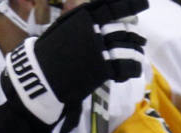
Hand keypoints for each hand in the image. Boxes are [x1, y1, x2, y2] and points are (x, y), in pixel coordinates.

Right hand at [1, 0, 146, 132]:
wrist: (37, 77)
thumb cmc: (45, 52)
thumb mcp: (62, 28)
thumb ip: (80, 20)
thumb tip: (93, 11)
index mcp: (85, 18)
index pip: (114, 5)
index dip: (131, 4)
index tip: (143, 3)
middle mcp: (95, 30)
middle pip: (124, 27)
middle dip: (133, 34)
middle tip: (138, 39)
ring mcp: (100, 49)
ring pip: (129, 46)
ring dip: (136, 50)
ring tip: (138, 53)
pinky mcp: (102, 69)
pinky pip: (125, 66)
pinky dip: (132, 68)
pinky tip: (133, 69)